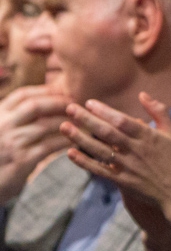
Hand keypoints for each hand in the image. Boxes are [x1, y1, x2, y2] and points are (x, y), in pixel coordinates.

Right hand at [0, 86, 70, 205]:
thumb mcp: (2, 131)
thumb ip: (17, 118)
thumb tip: (46, 101)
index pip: (22, 95)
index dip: (45, 90)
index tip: (64, 90)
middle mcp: (2, 126)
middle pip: (35, 105)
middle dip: (59, 102)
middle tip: (77, 104)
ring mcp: (12, 143)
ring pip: (46, 125)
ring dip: (67, 122)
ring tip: (83, 122)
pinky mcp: (22, 160)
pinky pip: (50, 146)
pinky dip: (65, 141)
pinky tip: (76, 141)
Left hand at [61, 93, 170, 240]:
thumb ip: (159, 112)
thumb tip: (142, 94)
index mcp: (148, 137)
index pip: (122, 120)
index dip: (104, 111)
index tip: (89, 102)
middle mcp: (136, 150)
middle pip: (107, 132)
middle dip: (87, 120)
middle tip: (69, 108)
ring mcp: (128, 166)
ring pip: (99, 150)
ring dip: (80, 138)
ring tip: (64, 127)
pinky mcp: (122, 181)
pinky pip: (99, 170)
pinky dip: (84, 162)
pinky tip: (70, 153)